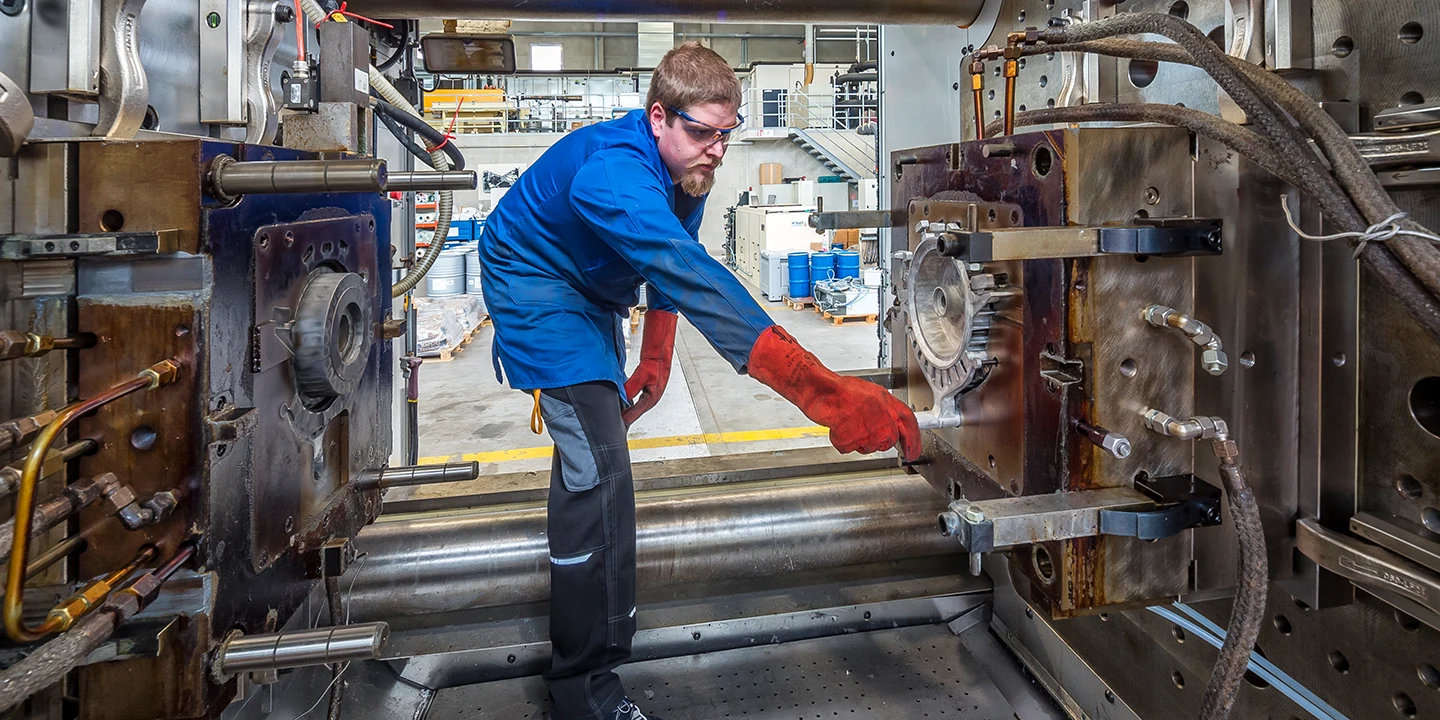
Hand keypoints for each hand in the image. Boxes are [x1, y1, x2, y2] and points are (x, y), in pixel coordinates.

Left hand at [621, 310, 677, 425]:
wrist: (661, 347)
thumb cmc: (657, 359)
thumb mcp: (643, 373)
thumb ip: (632, 386)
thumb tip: (623, 396)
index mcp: (654, 395)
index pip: (638, 410)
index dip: (628, 417)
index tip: (619, 424)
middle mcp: (653, 395)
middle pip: (638, 410)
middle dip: (628, 415)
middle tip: (617, 423)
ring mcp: (651, 390)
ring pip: (637, 404)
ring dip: (629, 408)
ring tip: (619, 414)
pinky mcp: (647, 385)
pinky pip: (637, 396)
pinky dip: (630, 400)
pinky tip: (624, 400)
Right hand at [745, 325, 921, 459]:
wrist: (822, 390)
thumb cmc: (842, 389)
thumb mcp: (871, 393)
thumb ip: (884, 409)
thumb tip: (891, 421)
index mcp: (888, 404)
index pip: (910, 425)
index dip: (913, 441)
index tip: (912, 452)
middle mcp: (882, 419)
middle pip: (887, 441)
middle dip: (876, 440)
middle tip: (862, 429)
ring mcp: (869, 431)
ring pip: (869, 447)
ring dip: (857, 440)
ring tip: (847, 422)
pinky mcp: (853, 440)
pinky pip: (849, 448)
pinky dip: (841, 441)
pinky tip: (838, 427)